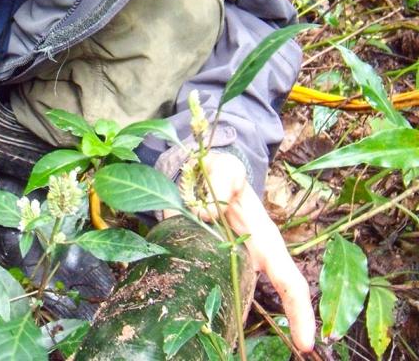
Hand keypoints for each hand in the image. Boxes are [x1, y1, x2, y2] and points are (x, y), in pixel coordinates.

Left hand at [166, 152, 315, 352]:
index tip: (306, 343)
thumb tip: (206, 213)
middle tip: (292, 353)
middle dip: (291, 326)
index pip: (290, 280)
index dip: (300, 311)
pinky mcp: (218, 258)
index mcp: (266, 239)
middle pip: (279, 296)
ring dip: (247, 320)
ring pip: (247, 295)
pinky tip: (208, 326)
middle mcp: (256, 254)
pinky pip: (222, 285)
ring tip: (234, 346)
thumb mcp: (224, 169)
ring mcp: (238, 258)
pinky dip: (220, 305)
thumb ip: (220, 183)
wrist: (206, 171)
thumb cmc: (222, 172)